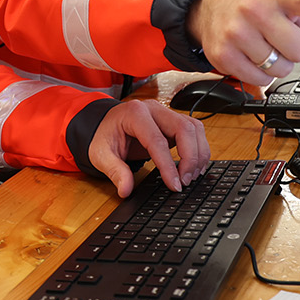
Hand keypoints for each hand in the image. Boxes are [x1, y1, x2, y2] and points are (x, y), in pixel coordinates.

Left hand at [89, 99, 210, 197]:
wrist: (105, 124)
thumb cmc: (104, 136)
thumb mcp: (101, 154)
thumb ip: (115, 171)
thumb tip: (125, 190)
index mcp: (135, 113)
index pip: (158, 140)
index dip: (168, 165)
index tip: (174, 185)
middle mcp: (154, 109)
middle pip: (184, 128)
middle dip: (190, 158)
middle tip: (185, 182)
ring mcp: (166, 113)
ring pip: (194, 128)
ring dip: (198, 153)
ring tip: (191, 176)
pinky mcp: (173, 121)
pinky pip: (194, 130)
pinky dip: (198, 148)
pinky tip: (193, 166)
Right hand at [185, 0, 299, 84]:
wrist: (209, 4)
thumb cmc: (258, 3)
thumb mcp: (292, 5)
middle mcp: (255, 9)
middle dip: (296, 50)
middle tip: (281, 37)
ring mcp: (237, 32)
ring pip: (281, 69)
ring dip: (279, 63)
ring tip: (264, 44)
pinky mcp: (223, 54)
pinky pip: (261, 80)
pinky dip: (262, 74)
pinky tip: (252, 55)